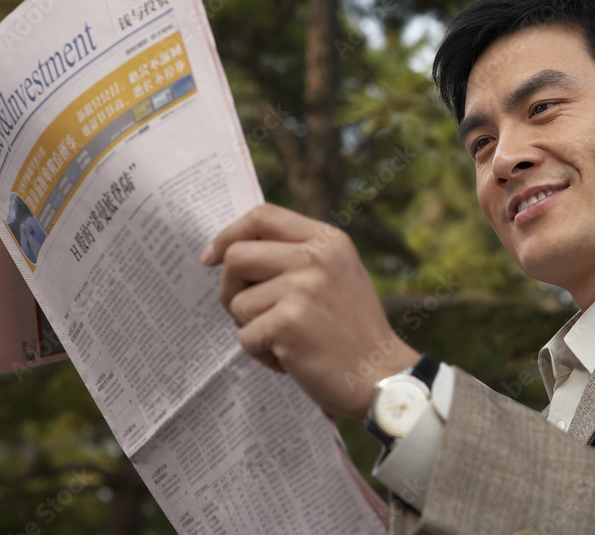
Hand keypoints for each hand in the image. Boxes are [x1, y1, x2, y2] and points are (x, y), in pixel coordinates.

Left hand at [201, 203, 419, 418]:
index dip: (229, 234)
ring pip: (238, 302)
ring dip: (252, 328)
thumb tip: (233, 249)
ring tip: (288, 341)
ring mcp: (302, 288)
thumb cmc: (353, 332)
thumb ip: (298, 256)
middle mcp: (317, 257)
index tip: (212, 257)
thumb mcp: (338, 275)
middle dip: (230, 289)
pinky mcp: (288, 323)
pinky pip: (245, 336)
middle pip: (237, 256)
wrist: (382, 376)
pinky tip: (293, 359)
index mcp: (328, 240)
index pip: (262, 217)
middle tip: (247, 315)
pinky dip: (262, 354)